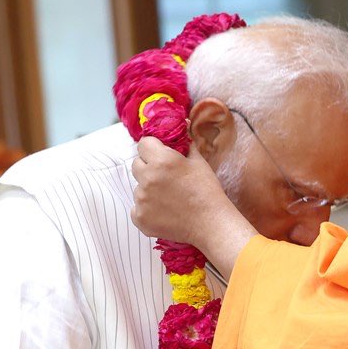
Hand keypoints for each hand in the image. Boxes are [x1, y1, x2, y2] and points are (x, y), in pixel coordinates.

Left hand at [131, 137, 255, 277]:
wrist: (211, 223)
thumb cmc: (208, 191)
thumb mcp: (199, 162)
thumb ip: (186, 143)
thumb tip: (184, 125)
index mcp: (162, 160)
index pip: (143, 144)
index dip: (152, 149)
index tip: (161, 156)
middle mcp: (148, 178)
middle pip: (136, 164)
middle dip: (148, 168)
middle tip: (167, 178)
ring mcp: (141, 199)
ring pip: (138, 188)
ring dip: (149, 190)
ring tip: (169, 199)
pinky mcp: (139, 218)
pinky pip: (137, 208)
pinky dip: (147, 210)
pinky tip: (165, 212)